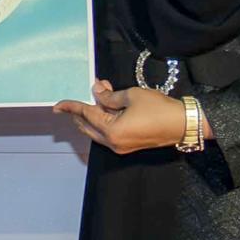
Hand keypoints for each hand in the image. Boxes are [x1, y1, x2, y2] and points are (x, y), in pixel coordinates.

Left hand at [53, 81, 186, 154]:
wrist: (183, 124)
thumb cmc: (158, 108)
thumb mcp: (131, 95)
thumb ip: (109, 96)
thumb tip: (96, 92)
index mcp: (111, 130)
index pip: (86, 114)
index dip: (71, 107)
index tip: (57, 105)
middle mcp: (113, 142)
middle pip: (87, 126)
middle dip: (80, 112)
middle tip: (77, 97)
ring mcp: (121, 147)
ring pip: (96, 131)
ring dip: (92, 115)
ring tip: (96, 96)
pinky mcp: (128, 146)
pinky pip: (107, 134)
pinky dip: (102, 121)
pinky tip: (106, 107)